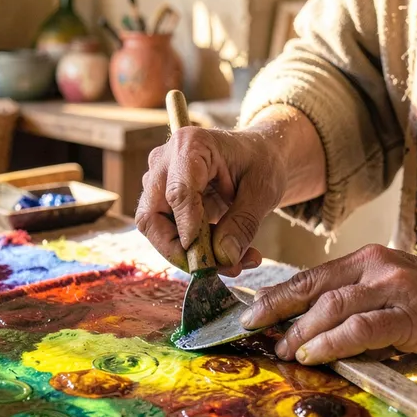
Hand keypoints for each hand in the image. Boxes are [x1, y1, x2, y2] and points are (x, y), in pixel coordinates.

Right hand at [136, 126, 284, 275]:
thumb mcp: (263, 190)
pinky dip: (191, 251)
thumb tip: (224, 256)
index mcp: (190, 146)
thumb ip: (244, 222)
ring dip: (189, 254)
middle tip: (216, 270)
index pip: (178, 192)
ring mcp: (158, 182)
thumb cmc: (260, 162)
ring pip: (155, 230)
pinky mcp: (160, 202)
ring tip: (232, 263)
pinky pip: (166, 234)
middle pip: (153, 216)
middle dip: (180, 251)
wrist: (257, 156)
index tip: (205, 257)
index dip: (188, 227)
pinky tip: (224, 257)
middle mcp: (164, 162)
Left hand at [241, 244, 416, 364]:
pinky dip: (333, 341)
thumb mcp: (393, 292)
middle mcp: (376, 267)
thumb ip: (358, 307)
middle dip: (277, 310)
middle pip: (313, 287)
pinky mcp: (413, 314)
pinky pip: (363, 327)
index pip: (310, 277)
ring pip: (333, 305)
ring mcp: (395, 288)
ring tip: (283, 350)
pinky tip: (315, 353)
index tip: (249, 312)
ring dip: (301, 330)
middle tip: (253, 332)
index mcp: (367, 261)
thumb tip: (311, 335)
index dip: (276, 295)